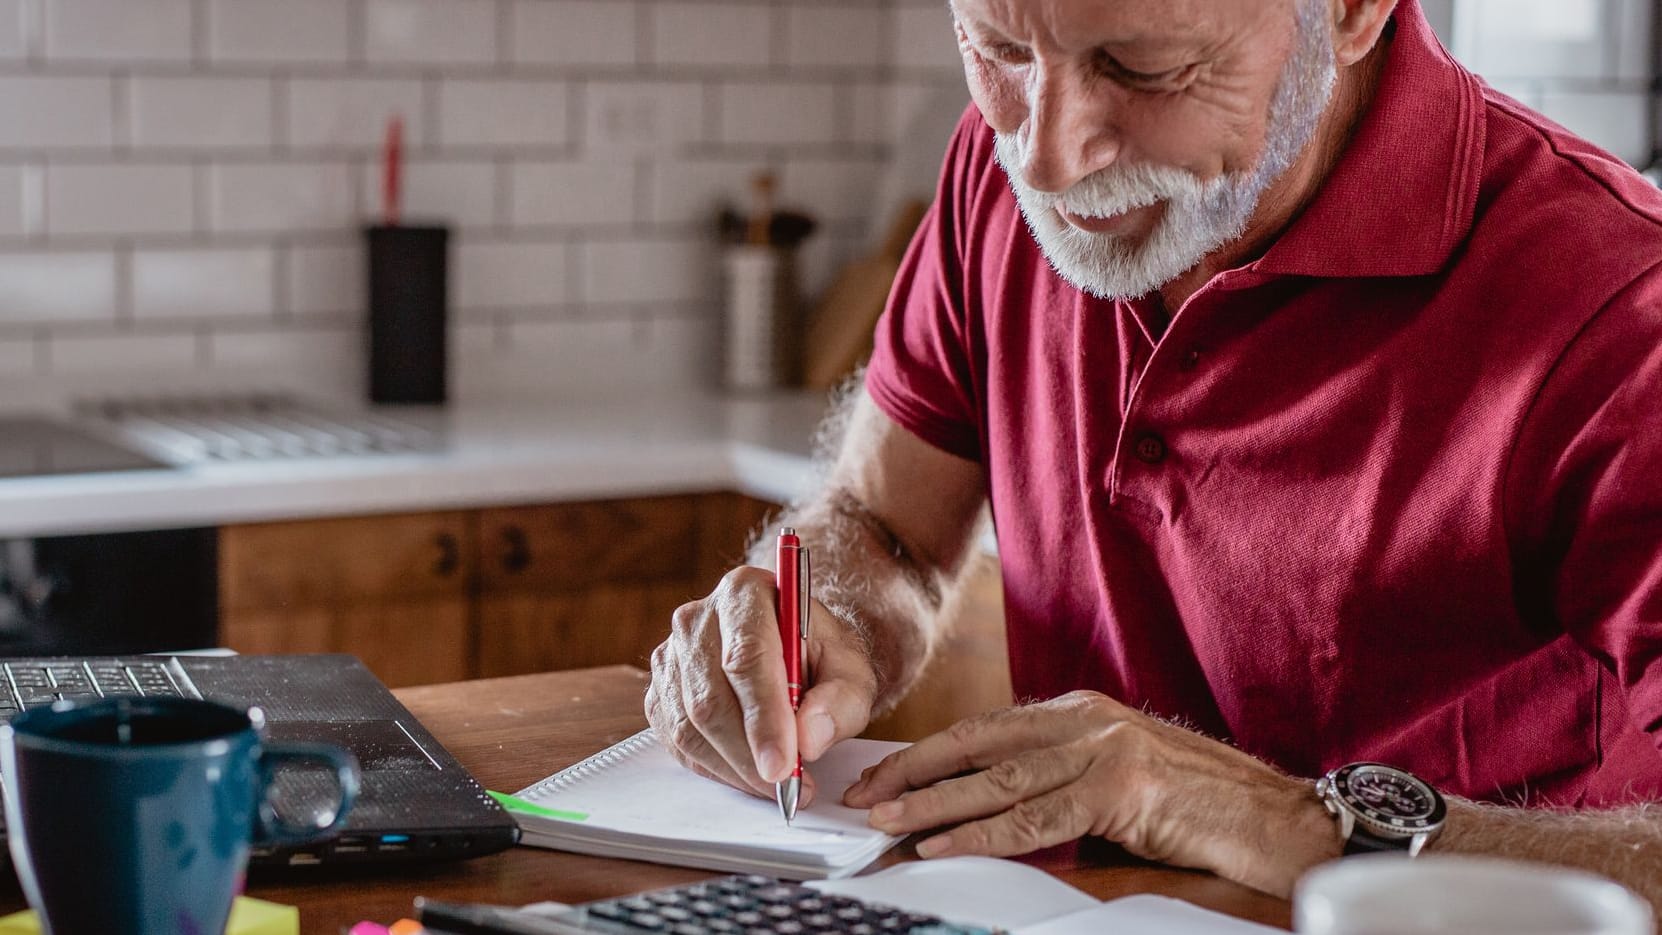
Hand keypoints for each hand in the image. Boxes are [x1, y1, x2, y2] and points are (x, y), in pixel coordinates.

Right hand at [646, 566, 880, 806]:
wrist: (792, 646)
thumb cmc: (820, 654)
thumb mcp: (851, 668)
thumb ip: (841, 699)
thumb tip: (810, 738)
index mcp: (745, 592)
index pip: (745, 658)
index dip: (763, 718)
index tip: (784, 765)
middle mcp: (697, 618)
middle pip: (710, 698)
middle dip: (748, 753)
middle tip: (787, 785)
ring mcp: (671, 654)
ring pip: (688, 725)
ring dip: (733, 767)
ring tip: (775, 784)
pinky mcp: (660, 689)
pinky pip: (676, 741)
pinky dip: (713, 767)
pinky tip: (746, 772)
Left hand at [843, 691, 1338, 895]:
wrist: (1280, 821)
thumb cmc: (1204, 812)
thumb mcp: (1119, 792)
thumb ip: (1059, 795)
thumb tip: (992, 823)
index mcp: (1083, 713)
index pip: (988, 729)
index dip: (932, 754)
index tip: (888, 776)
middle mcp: (1086, 720)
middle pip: (978, 743)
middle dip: (915, 770)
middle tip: (865, 795)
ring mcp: (1103, 748)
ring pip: (996, 779)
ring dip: (933, 803)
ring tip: (885, 821)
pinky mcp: (1120, 786)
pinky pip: (1033, 817)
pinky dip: (980, 833)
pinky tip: (941, 844)